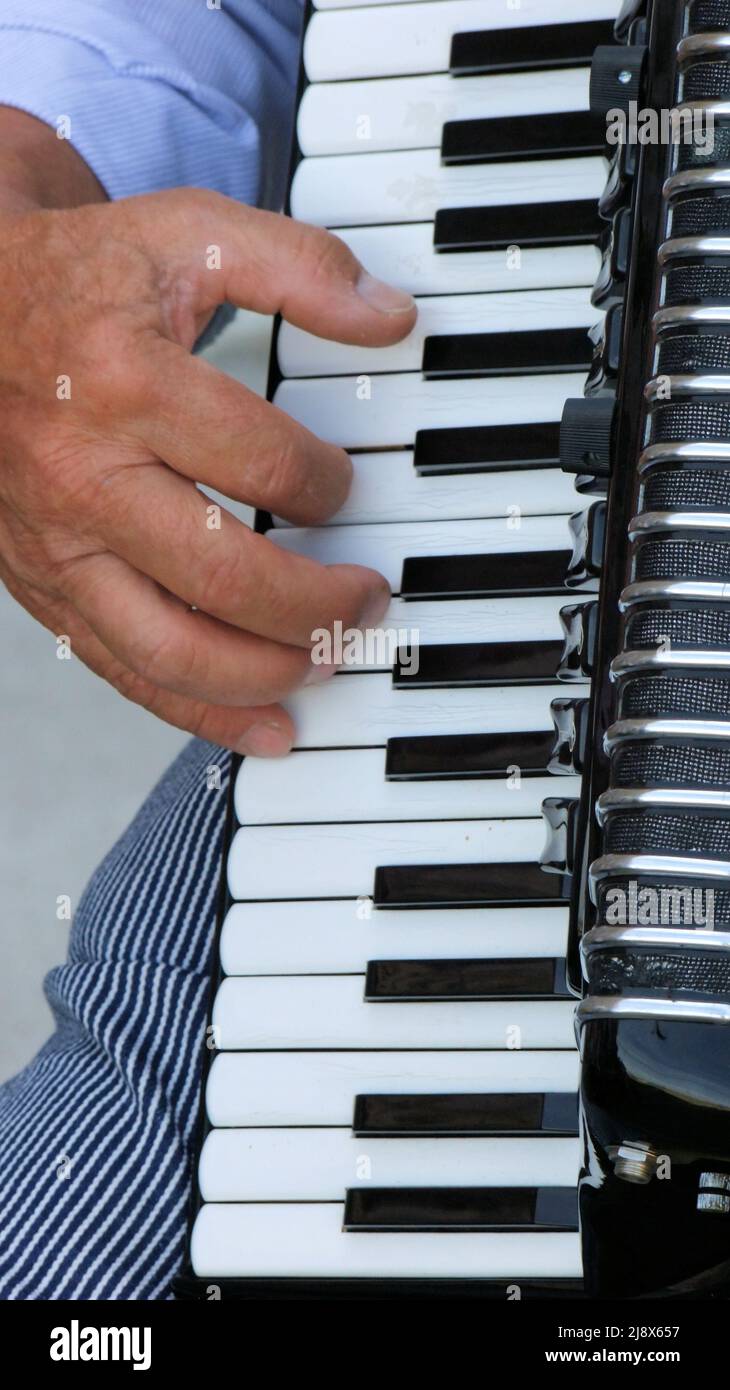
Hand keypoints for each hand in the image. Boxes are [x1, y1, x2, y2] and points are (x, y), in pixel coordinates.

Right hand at [0, 121, 415, 753]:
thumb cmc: (76, 280)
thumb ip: (298, 267)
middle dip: (318, 605)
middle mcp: (84, 478)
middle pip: (223, 578)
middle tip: (367, 599)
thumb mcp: (186, 234)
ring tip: (328, 665)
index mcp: (125, 383)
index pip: (262, 465)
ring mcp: (58, 545)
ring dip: (267, 674)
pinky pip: (124, 672)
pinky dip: (201, 713)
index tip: (344, 486)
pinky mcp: (44, 587)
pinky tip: (266, 728)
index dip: (328, 486)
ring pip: (171, 649)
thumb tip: (392, 319)